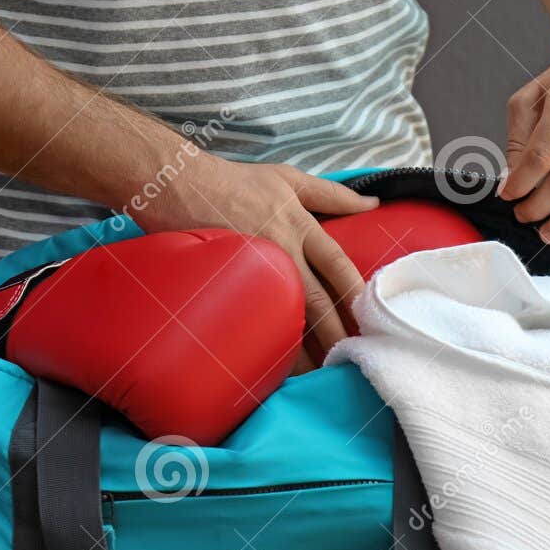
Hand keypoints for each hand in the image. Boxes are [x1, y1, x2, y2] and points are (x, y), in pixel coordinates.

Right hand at [132, 155, 377, 364]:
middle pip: (318, 301)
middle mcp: (283, 251)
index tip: (370, 320)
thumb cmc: (234, 181)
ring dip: (305, 347)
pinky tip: (277, 363)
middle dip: (336, 333)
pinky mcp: (229, 284)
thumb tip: (371, 203)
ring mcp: (254, 271)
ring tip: (320, 372)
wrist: (178, 185)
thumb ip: (333, 194)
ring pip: (287, 317)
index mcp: (300, 226)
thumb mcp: (289, 178)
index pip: (338, 266)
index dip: (356, 294)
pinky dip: (267, 342)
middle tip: (351, 359)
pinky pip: (254, 319)